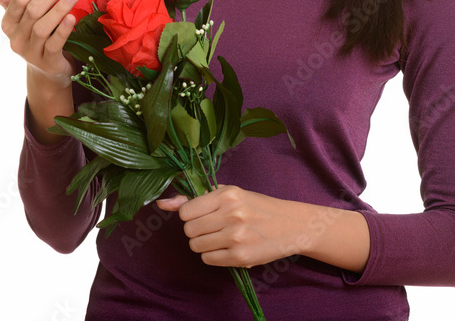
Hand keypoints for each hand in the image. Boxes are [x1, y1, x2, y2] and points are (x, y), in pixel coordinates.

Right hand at [0, 0, 79, 85]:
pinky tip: (73, 17)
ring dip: (59, 7)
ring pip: (42, 26)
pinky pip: (54, 44)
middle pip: (32, 9)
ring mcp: (30, 52)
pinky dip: (63, 30)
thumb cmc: (36, 33)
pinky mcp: (47, 63)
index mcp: (8, 23)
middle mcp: (15, 38)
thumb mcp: (23, 15)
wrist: (49, 69)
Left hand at [157, 185, 308, 268]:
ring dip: (204, 244)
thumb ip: (197, 198)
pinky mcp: (239, 257)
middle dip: (197, 230)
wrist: (290, 225)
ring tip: (222, 237)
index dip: (191, 215)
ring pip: (196, 246)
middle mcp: (231, 214)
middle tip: (214, 227)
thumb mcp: (231, 194)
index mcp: (228, 194)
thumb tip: (163, 203)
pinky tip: (229, 247)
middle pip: (189, 230)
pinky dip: (214, 255)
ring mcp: (235, 237)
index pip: (186, 211)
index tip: (204, 215)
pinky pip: (208, 259)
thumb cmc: (258, 207)